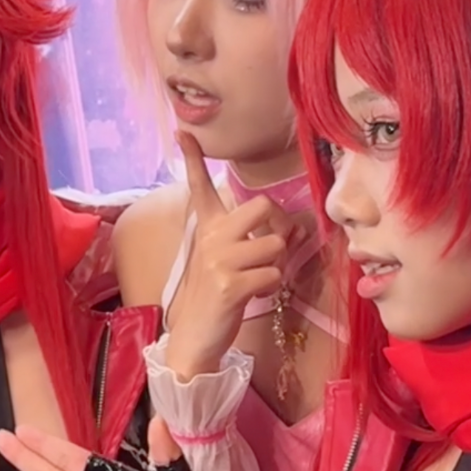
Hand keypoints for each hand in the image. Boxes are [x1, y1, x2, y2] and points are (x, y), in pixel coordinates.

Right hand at [167, 131, 299, 379]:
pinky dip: (273, 287)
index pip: (200, 187)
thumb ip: (246, 240)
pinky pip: (273, 274)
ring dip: (278, 266)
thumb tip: (286, 231)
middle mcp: (211, 238)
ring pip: (276, 245)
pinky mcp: (230, 284)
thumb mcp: (224, 261)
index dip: (192, 158)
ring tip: (259, 280)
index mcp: (207, 229)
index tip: (184, 132)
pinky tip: (255, 296)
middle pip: (264, 206)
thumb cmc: (215, 297)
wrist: (195, 338)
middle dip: (280, 228)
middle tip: (273, 249)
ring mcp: (219, 260)